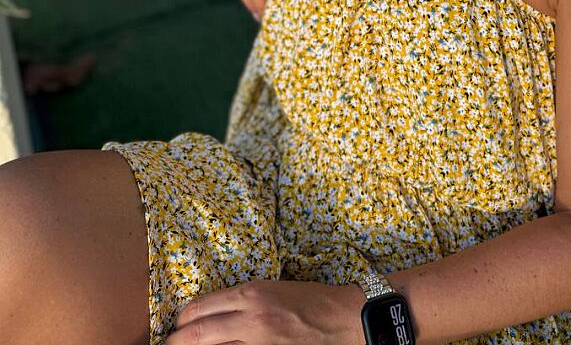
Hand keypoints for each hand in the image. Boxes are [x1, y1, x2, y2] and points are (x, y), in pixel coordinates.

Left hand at [166, 279, 362, 344]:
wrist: (344, 319)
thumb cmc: (311, 299)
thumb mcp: (272, 289)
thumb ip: (241, 301)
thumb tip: (212, 314)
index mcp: (251, 294)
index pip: (200, 309)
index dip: (181, 320)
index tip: (175, 325)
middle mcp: (250, 320)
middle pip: (197, 335)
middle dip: (176, 342)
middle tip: (168, 344)